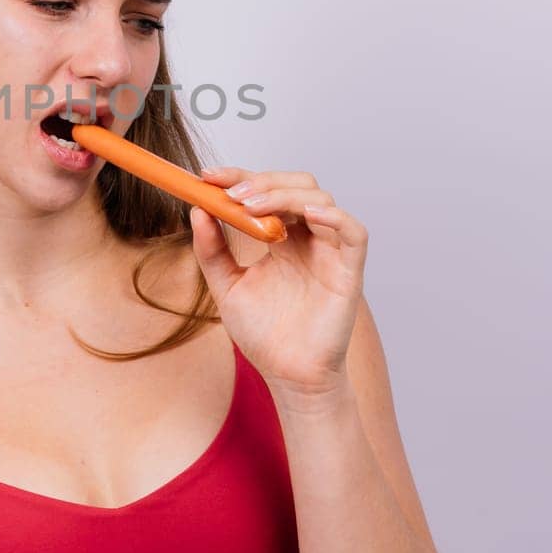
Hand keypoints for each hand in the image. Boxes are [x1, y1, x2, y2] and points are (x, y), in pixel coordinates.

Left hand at [189, 167, 368, 401]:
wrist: (288, 376)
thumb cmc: (264, 335)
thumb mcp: (226, 286)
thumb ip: (212, 251)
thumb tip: (197, 210)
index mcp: (281, 237)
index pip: (265, 191)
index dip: (239, 176)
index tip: (208, 176)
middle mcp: (307, 238)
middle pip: (296, 184)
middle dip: (263, 181)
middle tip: (233, 194)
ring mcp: (329, 252)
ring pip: (320, 199)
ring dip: (284, 194)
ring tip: (252, 207)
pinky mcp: (349, 271)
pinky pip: (354, 232)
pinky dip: (334, 216)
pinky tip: (306, 216)